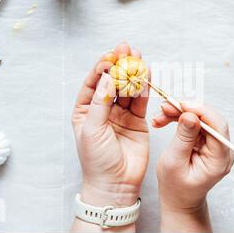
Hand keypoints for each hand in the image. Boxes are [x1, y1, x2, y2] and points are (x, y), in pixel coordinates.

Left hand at [71, 43, 149, 231]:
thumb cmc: (97, 160)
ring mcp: (121, 114)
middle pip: (112, 82)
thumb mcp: (92, 129)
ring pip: (128, 89)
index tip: (111, 55)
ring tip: (138, 56)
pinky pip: (141, 101)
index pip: (93, 83)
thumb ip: (101, 102)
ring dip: (134, 72)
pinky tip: (147, 73)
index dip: (102, 67)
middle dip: (119, 65)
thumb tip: (109, 77)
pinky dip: (145, 87)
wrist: (115, 184)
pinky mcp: (137, 121)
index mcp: (86, 110)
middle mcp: (103, 110)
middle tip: (126, 48)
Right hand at [152, 102, 233, 231]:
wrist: (179, 199)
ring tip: (161, 114)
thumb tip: (190, 115)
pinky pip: (195, 123)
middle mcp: (222, 150)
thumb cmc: (176, 187)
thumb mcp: (174, 162)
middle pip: (209, 119)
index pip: (218, 126)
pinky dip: (180, 118)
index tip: (181, 104)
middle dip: (186, 109)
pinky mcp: (207, 142)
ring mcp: (215, 145)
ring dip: (180, 113)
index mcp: (220, 159)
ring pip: (200, 118)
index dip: (200, 111)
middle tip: (165, 107)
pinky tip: (166, 119)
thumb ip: (183, 138)